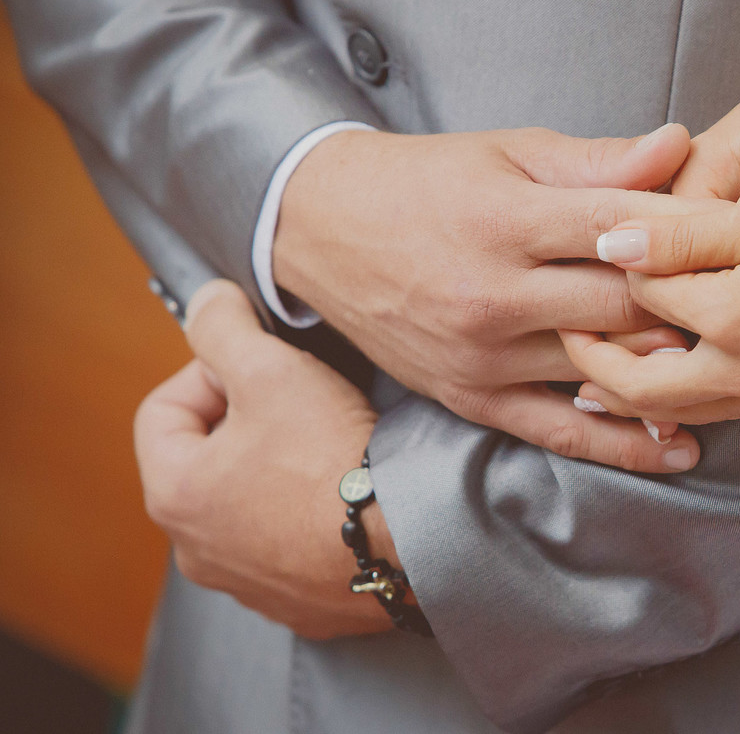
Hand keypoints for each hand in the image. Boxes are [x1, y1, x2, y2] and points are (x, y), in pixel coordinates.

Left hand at [134, 280, 394, 638]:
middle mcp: (197, 550)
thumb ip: (224, 328)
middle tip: (297, 402)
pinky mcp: (298, 602)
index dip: (209, 371)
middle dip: (246, 421)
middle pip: (207, 459)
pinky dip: (308, 517)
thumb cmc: (334, 460)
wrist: (409, 537)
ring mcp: (247, 583)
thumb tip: (205, 303)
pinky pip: (289, 545)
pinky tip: (344, 494)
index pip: (164, 409)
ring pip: (248, 504)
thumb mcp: (273, 370)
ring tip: (326, 447)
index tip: (258, 365)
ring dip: (276, 471)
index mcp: (174, 494)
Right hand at [275, 126, 710, 472]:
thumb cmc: (425, 181)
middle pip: (624, 307)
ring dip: (672, 369)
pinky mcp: (471, 398)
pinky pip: (559, 431)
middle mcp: (495, 293)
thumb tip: (679, 145)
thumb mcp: (507, 153)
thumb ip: (597, 160)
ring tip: (735, 367)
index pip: (623, 230)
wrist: (322, 228)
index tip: (734, 235)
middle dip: (690, 302)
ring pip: (603, 370)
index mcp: (507, 219)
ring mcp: (481, 354)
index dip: (689, 233)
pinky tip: (680, 447)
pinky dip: (622, 443)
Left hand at [560, 190, 739, 424]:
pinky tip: (654, 391)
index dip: (612, 274)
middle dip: (592, 364)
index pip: (643, 299)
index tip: (584, 256)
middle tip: (563, 332)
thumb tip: (613, 244)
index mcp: (728, 317)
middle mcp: (736, 369)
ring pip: (668, 410)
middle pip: (638, 384)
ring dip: (621, 396)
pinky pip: (705, 416)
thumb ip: (685, 233)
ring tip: (585, 377)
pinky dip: (664, 408)